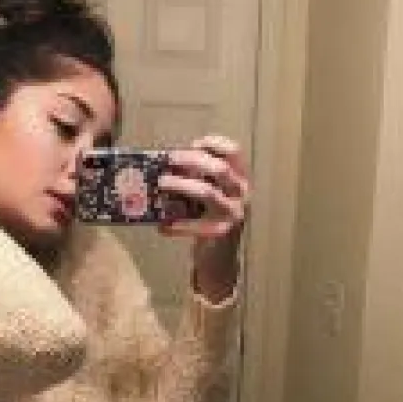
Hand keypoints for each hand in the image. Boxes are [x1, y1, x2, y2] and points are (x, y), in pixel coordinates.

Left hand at [159, 136, 249, 301]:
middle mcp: (241, 194)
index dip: (213, 144)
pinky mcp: (220, 233)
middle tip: (168, 159)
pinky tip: (162, 226)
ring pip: (207, 192)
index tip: (193, 143)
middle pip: (219, 168)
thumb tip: (166, 164)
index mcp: (240, 179)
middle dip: (191, 160)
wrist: (220, 258)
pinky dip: (176, 224)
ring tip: (161, 184)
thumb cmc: (209, 219)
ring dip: (181, 185)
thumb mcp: (209, 194)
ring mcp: (233, 214)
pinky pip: (195, 225)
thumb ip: (197, 179)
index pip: (233, 152)